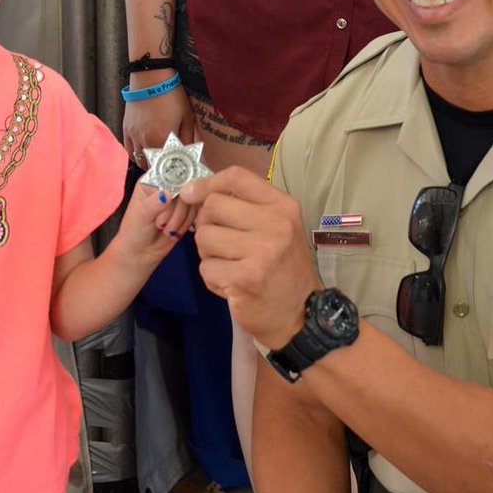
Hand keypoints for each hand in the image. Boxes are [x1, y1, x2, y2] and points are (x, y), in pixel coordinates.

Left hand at [110, 178, 199, 270]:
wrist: (140, 253)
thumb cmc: (134, 232)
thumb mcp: (140, 216)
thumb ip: (153, 204)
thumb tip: (167, 194)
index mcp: (154, 179)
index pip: (173, 173)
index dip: (175, 187)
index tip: (167, 203)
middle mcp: (168, 186)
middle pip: (187, 188)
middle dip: (176, 211)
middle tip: (160, 224)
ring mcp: (179, 200)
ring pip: (193, 202)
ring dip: (180, 220)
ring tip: (165, 230)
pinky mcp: (187, 212)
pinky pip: (197, 213)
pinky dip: (186, 225)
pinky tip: (174, 232)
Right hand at [123, 69, 195, 167]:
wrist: (151, 78)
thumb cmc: (172, 96)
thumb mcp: (187, 117)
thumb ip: (187, 139)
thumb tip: (189, 154)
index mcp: (164, 140)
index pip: (168, 165)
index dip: (173, 170)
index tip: (179, 171)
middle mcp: (147, 141)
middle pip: (152, 166)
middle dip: (160, 168)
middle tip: (168, 167)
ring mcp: (134, 136)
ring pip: (139, 160)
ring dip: (148, 163)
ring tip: (157, 160)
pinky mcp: (126, 129)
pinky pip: (129, 150)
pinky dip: (135, 155)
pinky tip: (143, 153)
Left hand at [181, 167, 317, 349]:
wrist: (301, 315)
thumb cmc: (282, 268)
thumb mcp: (277, 227)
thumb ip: (243, 206)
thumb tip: (193, 192)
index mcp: (284, 206)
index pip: (236, 177)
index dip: (207, 183)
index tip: (191, 194)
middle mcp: (276, 225)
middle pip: (213, 206)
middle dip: (206, 225)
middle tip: (220, 244)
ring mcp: (262, 252)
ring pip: (204, 237)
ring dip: (208, 253)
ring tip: (229, 265)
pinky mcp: (245, 278)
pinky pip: (206, 267)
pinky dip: (212, 278)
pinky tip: (231, 284)